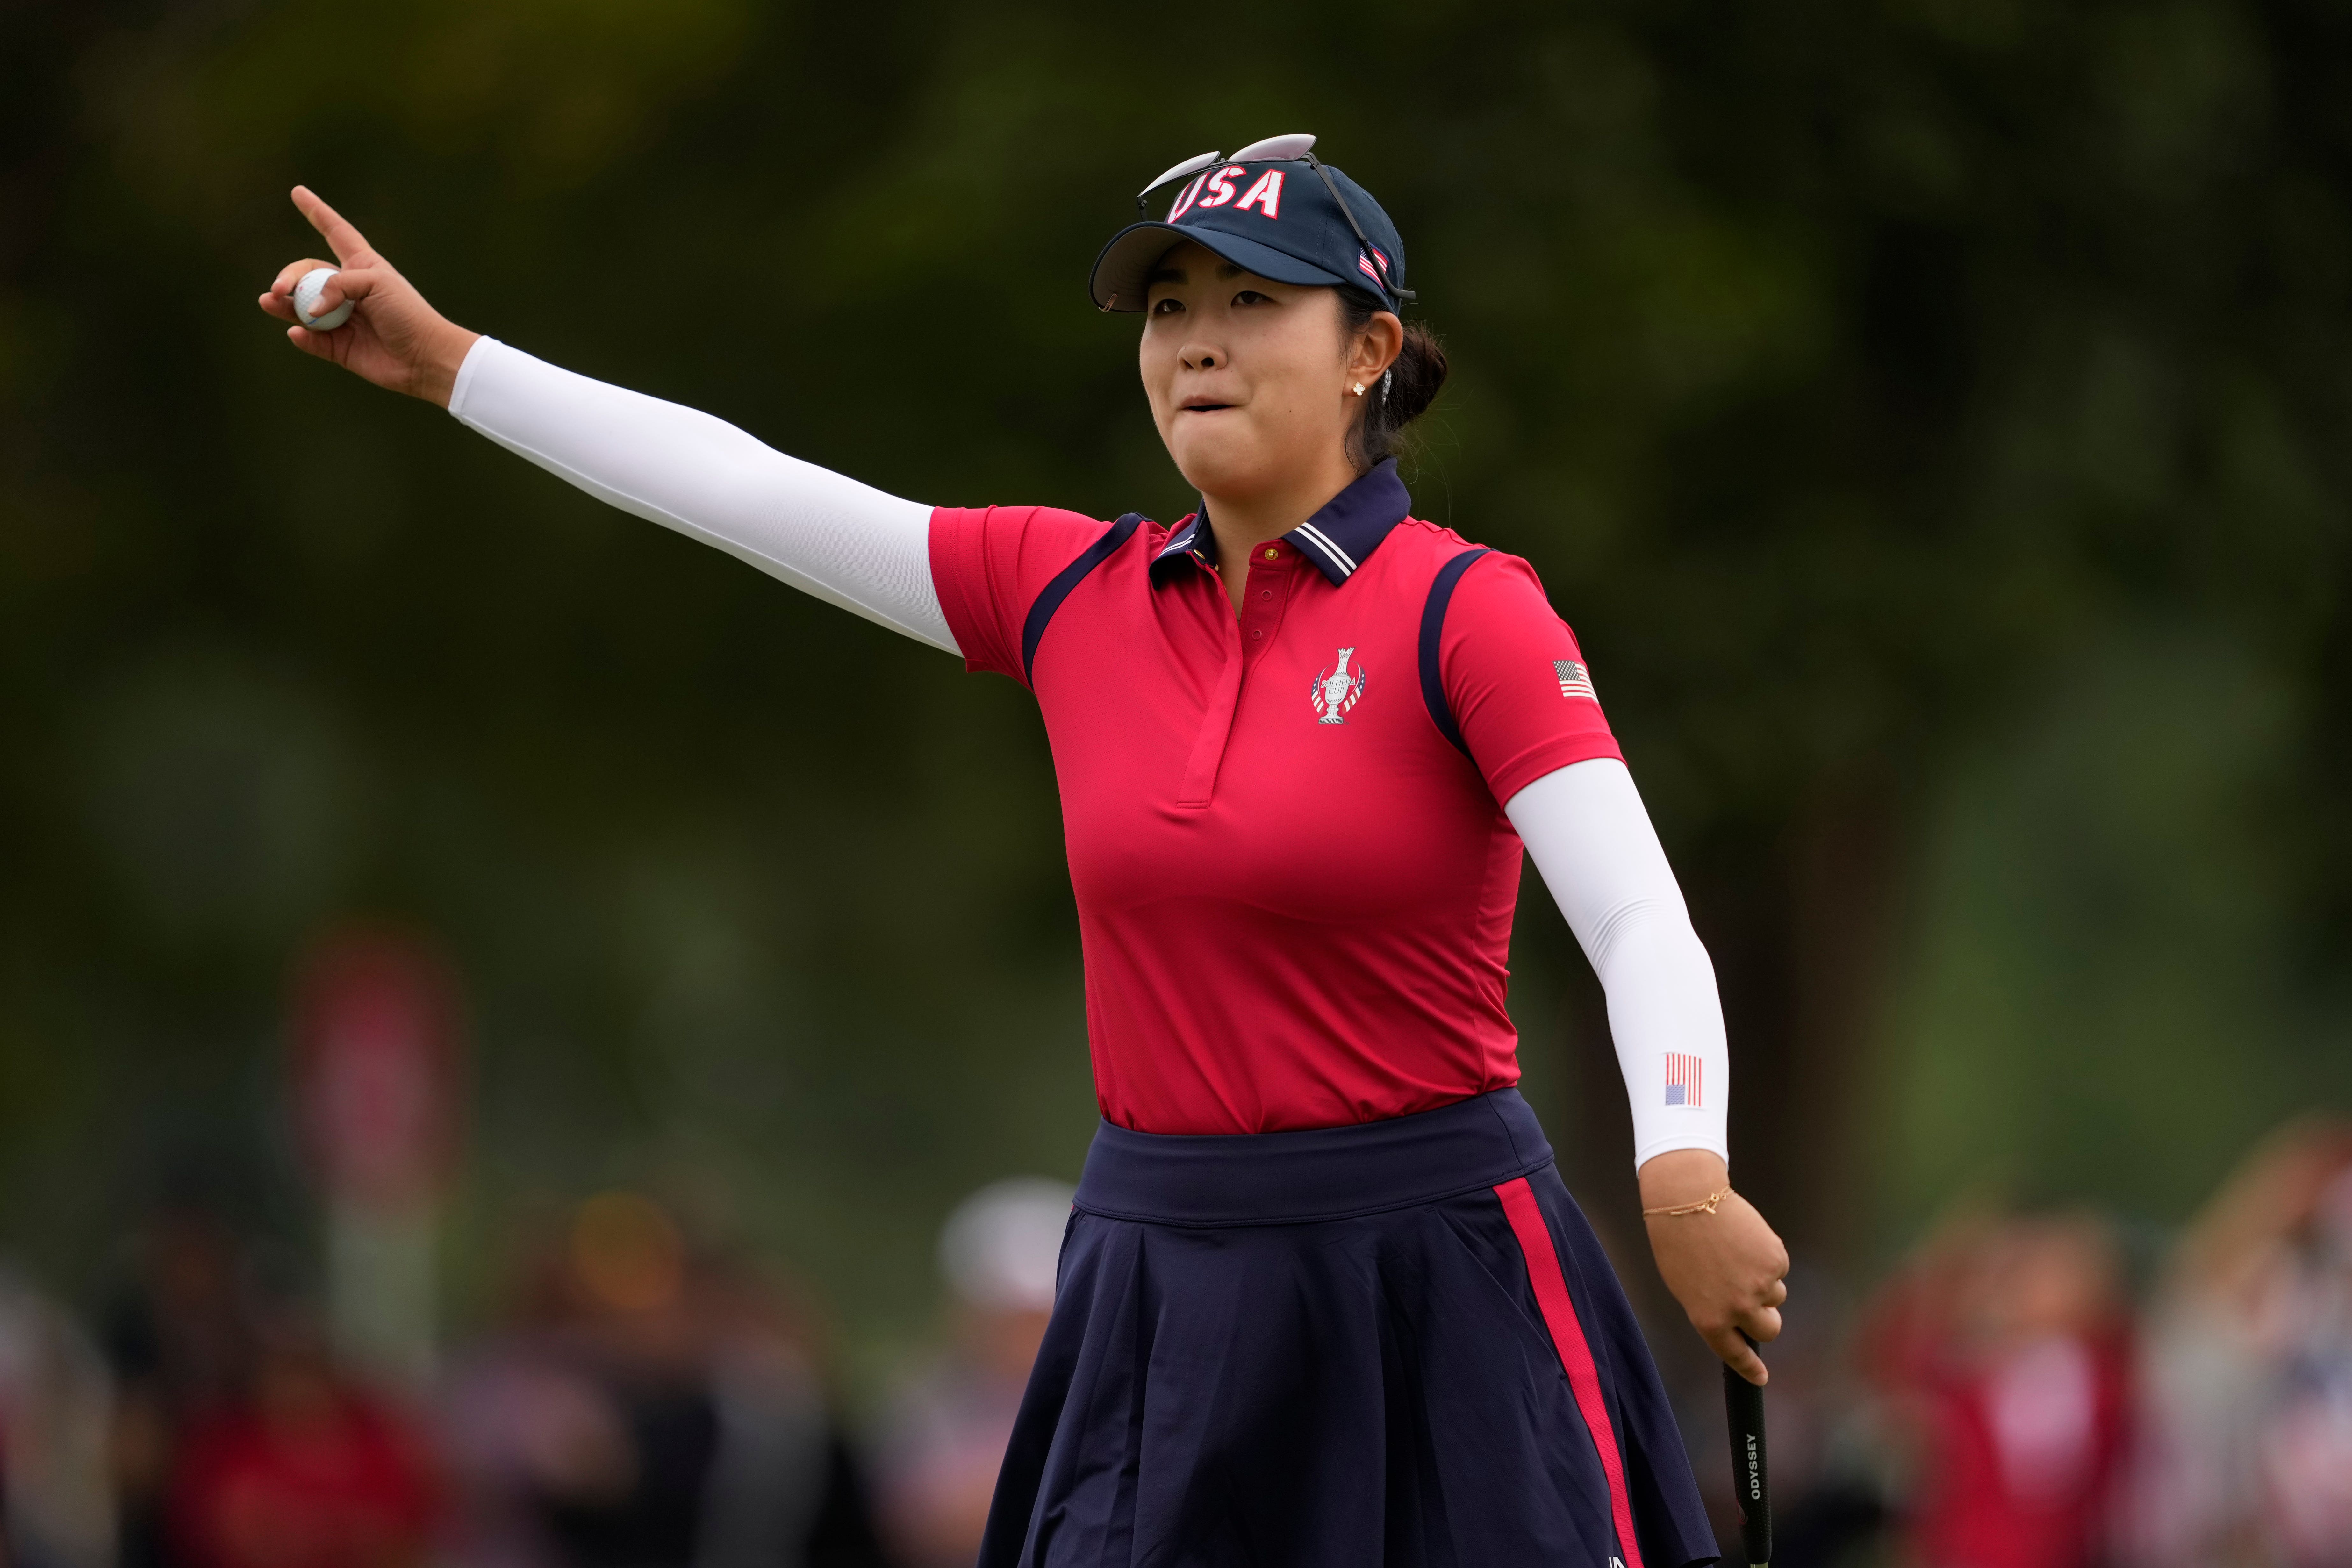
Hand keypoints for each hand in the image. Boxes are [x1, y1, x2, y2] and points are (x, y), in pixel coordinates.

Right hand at [257, 187, 478, 406]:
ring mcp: (342, 319)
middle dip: (289, 277)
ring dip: (283, 304)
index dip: (317, 212)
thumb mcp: (376, 283)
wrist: (425, 357)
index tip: (298, 192)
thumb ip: (337, 286)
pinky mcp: (339, 347)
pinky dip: (303, 336)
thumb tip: (309, 309)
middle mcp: (348, 291)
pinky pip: (312, 339)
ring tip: (269, 301)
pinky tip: (297, 333)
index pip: (335, 232)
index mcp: (361, 266)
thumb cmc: (408, 313)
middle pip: (307, 274)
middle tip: (279, 289)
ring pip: (302, 307)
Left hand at [1639, 1149, 1787, 1385]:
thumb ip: (1712, 1310)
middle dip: (1766, 1319)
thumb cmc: (1679, 1242)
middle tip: (1753, 1300)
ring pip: (1777, 1296)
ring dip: (1765, 1283)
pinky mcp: (1776, 1260)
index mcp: (1709, 1320)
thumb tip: (1737, 1322)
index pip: (1735, 1354)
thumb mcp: (1686, 1288)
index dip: (1750, 1369)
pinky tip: (1745, 1241)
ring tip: (1738, 1256)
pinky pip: (1779, 1269)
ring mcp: (1760, 1285)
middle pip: (1769, 1330)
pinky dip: (1767, 1259)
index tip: (1761, 1378)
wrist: (1689, 1200)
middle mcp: (1738, 1308)